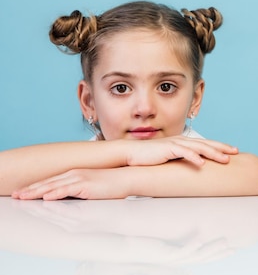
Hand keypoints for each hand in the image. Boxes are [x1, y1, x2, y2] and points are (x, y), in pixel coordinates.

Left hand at [12, 168, 130, 199]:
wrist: (127, 177)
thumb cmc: (111, 183)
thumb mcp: (90, 186)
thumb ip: (77, 190)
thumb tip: (68, 197)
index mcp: (74, 174)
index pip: (50, 181)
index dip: (35, 187)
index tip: (22, 192)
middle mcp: (74, 174)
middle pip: (47, 183)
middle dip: (30, 189)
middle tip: (16, 195)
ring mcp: (79, 178)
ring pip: (53, 186)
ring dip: (37, 192)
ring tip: (23, 197)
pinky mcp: (86, 185)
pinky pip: (67, 190)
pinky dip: (55, 193)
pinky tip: (46, 196)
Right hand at [123, 136, 237, 166]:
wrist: (131, 154)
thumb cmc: (150, 158)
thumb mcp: (169, 159)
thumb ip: (180, 161)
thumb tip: (192, 170)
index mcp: (183, 143)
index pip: (205, 143)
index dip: (219, 146)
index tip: (232, 150)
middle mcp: (182, 141)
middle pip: (206, 143)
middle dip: (222, 147)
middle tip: (236, 152)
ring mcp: (175, 144)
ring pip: (199, 147)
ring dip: (213, 153)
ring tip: (225, 159)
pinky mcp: (168, 149)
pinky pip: (183, 153)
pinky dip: (194, 157)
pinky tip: (202, 163)